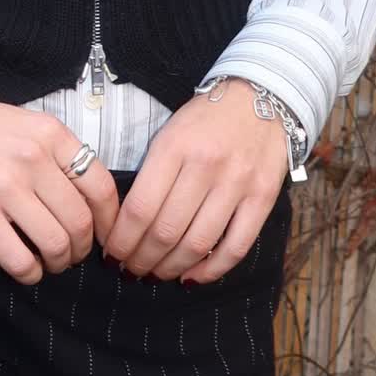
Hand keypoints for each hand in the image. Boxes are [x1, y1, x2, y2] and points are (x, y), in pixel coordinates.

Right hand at [0, 75, 120, 284]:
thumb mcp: (23, 125)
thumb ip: (55, 155)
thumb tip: (86, 201)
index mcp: (50, 134)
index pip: (102, 187)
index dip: (110, 221)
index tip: (106, 237)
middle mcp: (33, 158)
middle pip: (81, 222)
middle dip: (82, 249)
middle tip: (72, 255)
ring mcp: (5, 186)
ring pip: (56, 244)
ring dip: (58, 263)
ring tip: (49, 263)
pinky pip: (19, 258)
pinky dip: (29, 273)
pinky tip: (26, 269)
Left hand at [102, 83, 289, 282]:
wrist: (261, 98)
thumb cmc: (205, 120)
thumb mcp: (168, 134)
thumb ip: (150, 175)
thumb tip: (125, 225)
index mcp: (174, 147)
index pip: (140, 208)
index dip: (121, 240)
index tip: (111, 255)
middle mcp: (206, 166)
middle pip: (165, 231)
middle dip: (141, 260)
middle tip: (130, 270)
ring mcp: (238, 183)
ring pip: (197, 244)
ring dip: (170, 268)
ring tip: (156, 275)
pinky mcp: (263, 197)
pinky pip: (236, 246)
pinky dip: (211, 270)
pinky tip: (192, 277)